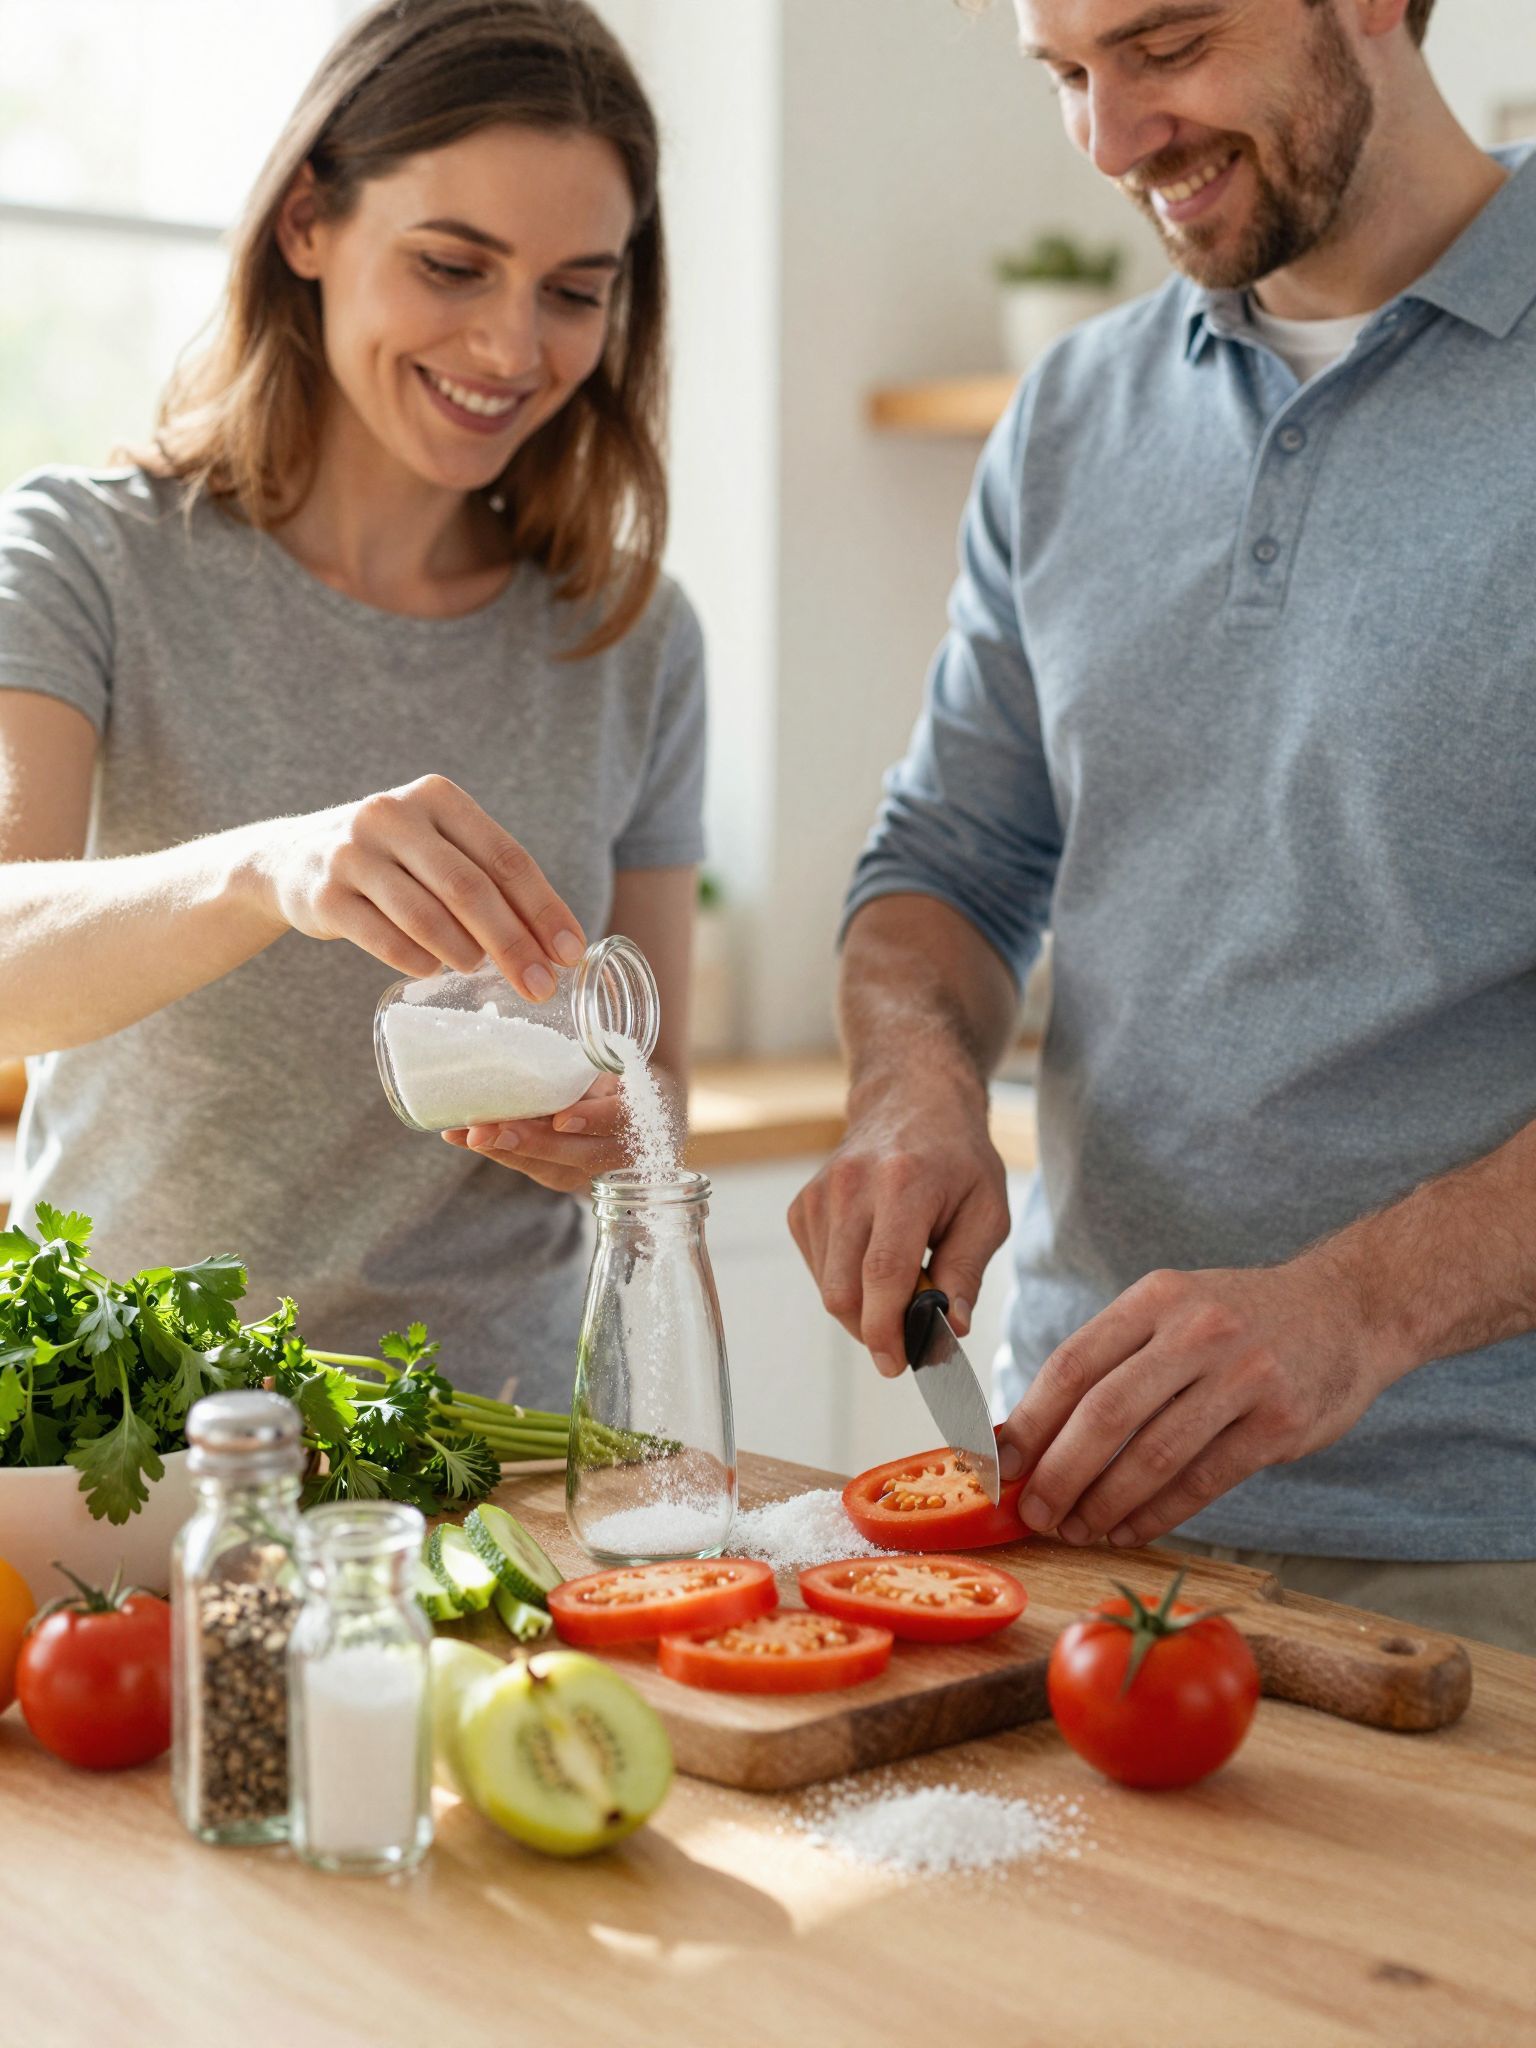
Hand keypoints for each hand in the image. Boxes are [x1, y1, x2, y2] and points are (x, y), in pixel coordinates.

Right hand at [247, 774, 583, 1000]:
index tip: (570, 953)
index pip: (506, 857)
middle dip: (513, 943)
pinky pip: (381, 937)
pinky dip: (415, 960)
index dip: (544, 909)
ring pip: (425, 914)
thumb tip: (556, 945)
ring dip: (462, 952)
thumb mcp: (437, 846)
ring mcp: (353, 853)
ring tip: (479, 971)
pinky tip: (432, 970)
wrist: (293, 858)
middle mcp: (393, 815)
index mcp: (437, 798)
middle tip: (540, 986)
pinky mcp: (323, 893)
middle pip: (469, 888)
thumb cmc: (393, 859)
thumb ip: (488, 880)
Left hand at [444, 1073, 632, 1192]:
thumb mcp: (616, 1060)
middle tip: (489, 1130)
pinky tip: (460, 1135)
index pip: (623, 1119)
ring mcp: (592, 1170)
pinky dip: (495, 1150)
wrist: (632, 1115)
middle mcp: (622, 1150)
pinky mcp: (564, 1175)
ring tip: (466, 1133)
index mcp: (644, 1113)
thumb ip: (592, 1058)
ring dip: (504, 1149)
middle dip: (531, 1142)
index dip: (594, 1119)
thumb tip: (547, 1028)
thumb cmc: (620, 1075)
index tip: (562, 1119)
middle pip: (579, 1153)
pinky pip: (530, 1167)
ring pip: (550, 1167)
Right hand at [788, 1081, 1009, 1376]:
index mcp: (903, 1183)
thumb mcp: (987, 1211)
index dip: (886, 1330)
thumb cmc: (958, 1159)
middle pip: (844, 1291)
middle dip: (875, 1330)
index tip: (898, 1364)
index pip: (881, 1273)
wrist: (912, 1102)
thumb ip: (967, 1271)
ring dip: (863, 1308)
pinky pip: (819, 1271)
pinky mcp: (802, 1207)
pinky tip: (874, 1261)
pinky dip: (847, 1284)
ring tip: (902, 1283)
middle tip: (911, 1333)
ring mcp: (819, 1195)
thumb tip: (950, 1328)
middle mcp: (850, 1186)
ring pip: (828, 1288)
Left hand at [995, 1255, 1396, 1548]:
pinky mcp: (1279, 1422)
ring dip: (1105, 1502)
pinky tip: (1129, 1529)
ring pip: (1154, 1454)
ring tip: (1077, 1528)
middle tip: (1034, 1512)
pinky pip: (1203, 1480)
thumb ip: (1112, 1360)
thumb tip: (1031, 1431)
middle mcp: (1196, 1331)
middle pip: (1106, 1412)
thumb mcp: (1173, 1310)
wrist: (1348, 1310)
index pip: (1074, 1364)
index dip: (1030, 1420)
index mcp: (1155, 1299)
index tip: (1000, 1464)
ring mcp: (1243, 1375)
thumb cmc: (1240, 1320)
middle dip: (1060, 1472)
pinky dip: (1158, 1513)